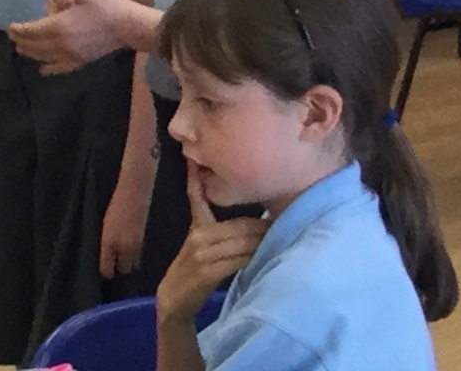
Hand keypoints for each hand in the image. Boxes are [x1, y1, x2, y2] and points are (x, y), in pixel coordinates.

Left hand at [8, 0, 129, 74]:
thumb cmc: (107, 5)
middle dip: (22, 40)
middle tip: (12, 36)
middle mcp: (61, 44)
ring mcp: (71, 55)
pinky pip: (60, 67)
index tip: (10, 26)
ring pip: (44, 57)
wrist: (129, 26)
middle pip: (35, 45)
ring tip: (21, 49)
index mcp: (59, 26)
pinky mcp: (81, 60)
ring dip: (30, 53)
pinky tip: (43, 70)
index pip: (32, 30)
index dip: (20, 29)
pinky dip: (49, 69)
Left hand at [99, 178, 150, 278]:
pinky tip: (130, 247)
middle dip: (119, 268)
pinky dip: (135, 254)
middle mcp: (123, 247)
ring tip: (123, 255)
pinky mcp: (144, 239)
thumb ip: (105, 242)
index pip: (107, 269)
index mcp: (108, 242)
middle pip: (123, 269)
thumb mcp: (105, 224)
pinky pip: (139, 255)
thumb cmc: (115, 204)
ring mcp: (135, 244)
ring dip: (128, 262)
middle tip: (114, 262)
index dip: (106, 272)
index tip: (105, 270)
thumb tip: (106, 255)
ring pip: (133, 264)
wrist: (134, 191)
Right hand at [156, 165, 268, 322]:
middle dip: (262, 224)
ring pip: (240, 242)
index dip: (199, 177)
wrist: (173, 299)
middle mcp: (198, 236)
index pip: (197, 195)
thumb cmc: (193, 268)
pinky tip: (265, 256)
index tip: (208, 161)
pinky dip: (251, 258)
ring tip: (282, 236)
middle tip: (287, 217)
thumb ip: (213, 222)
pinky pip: (235, 261)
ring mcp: (201, 255)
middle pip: (238, 224)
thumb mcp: (198, 240)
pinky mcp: (206, 273)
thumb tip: (244, 213)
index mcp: (197, 225)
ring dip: (262, 241)